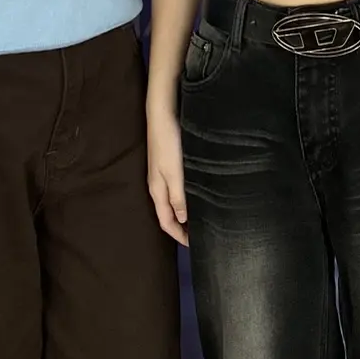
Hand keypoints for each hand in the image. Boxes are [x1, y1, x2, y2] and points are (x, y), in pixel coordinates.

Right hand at [147, 104, 189, 245]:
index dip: (179, 236)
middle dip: (182, 226)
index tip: (194, 245)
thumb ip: (178, 196)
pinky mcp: (169, 164)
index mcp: (157, 191)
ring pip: (173, 201)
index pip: (166, 222)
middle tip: (201, 233)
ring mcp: (163, 174)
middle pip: (169, 213)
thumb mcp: (175, 173)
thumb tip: (183, 219)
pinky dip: (186, 197)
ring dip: (185, 211)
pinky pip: (177, 188)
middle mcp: (158, 185)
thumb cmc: (169, 144)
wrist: (163, 114)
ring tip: (202, 217)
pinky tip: (197, 193)